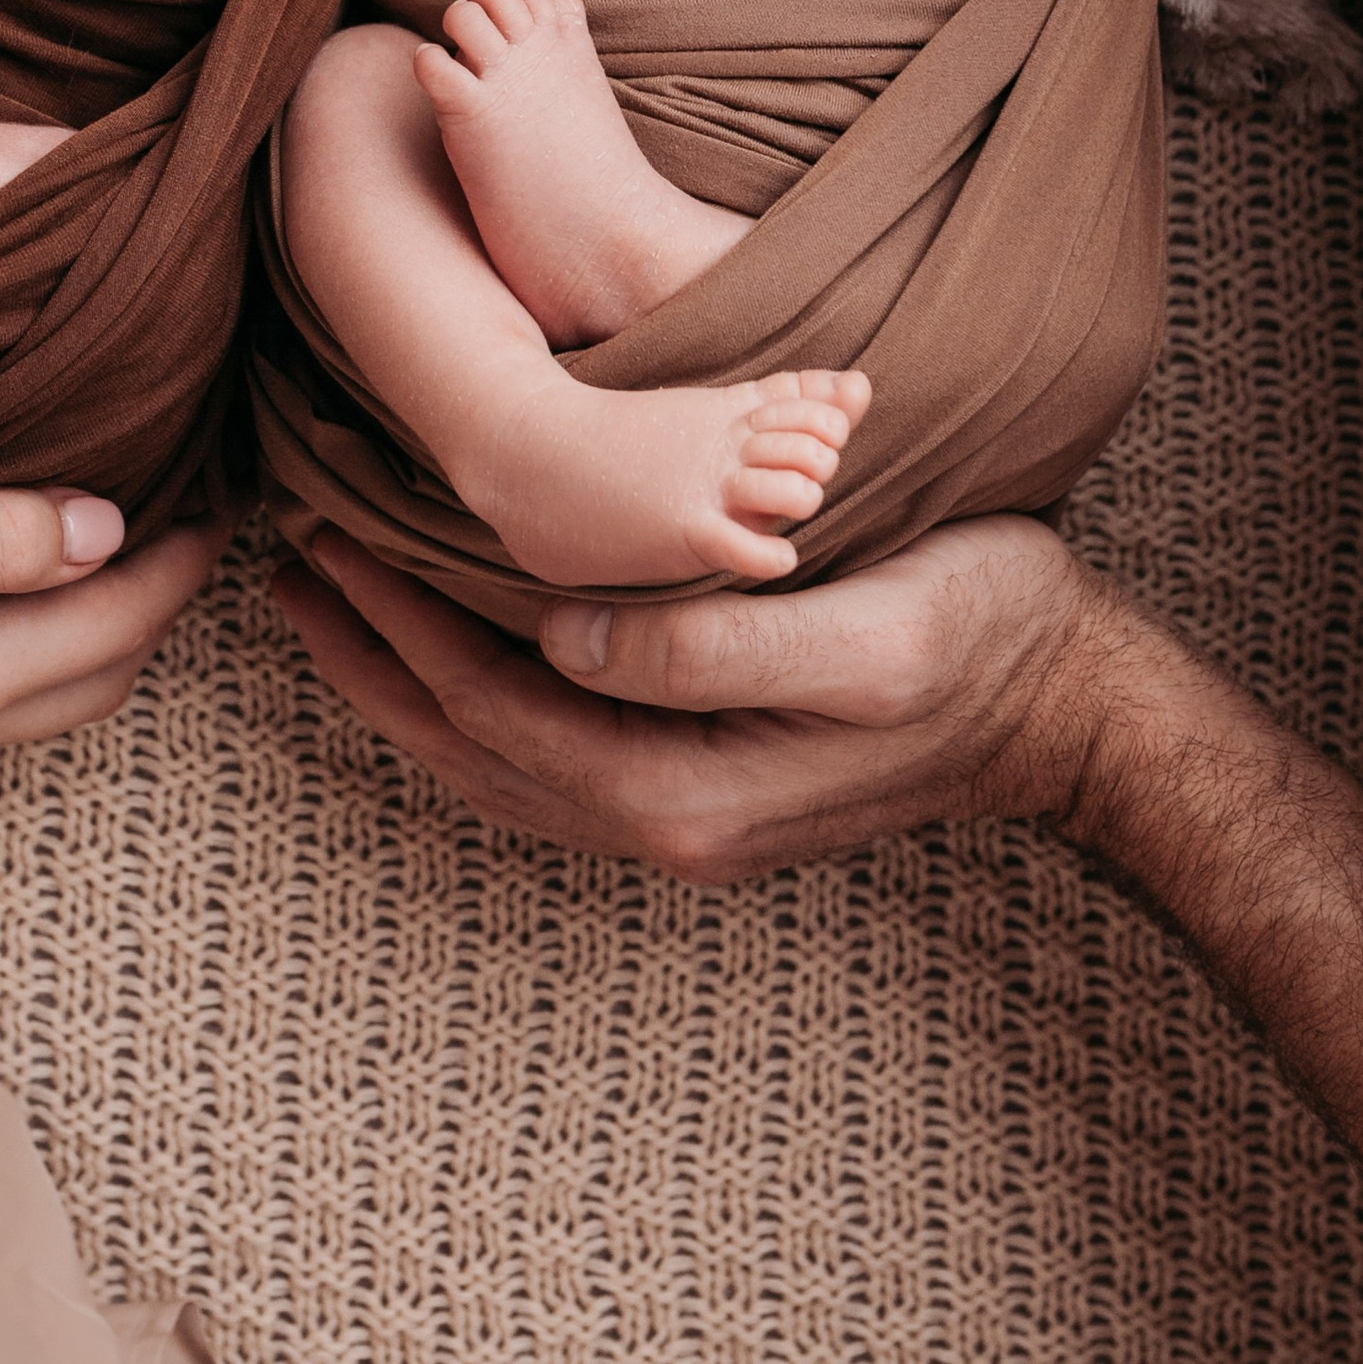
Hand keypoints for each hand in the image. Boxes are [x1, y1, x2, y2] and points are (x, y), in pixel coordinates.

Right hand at [0, 476, 227, 782]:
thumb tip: (104, 530)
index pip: (118, 625)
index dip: (186, 555)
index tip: (232, 479)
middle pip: (99, 673)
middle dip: (162, 595)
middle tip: (202, 499)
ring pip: (46, 687)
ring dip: (100, 618)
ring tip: (131, 524)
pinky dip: (36, 634)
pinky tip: (22, 567)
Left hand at [275, 517, 1126, 877]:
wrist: (1075, 709)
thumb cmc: (983, 634)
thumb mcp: (866, 633)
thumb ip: (715, 646)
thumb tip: (568, 640)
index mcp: (686, 791)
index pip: (496, 708)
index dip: (399, 628)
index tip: (329, 540)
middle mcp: (664, 823)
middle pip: (470, 749)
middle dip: (371, 659)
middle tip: (287, 567)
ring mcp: (680, 815)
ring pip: (495, 761)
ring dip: (405, 684)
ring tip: (332, 602)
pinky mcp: (700, 784)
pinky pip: (545, 754)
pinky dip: (471, 703)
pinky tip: (445, 649)